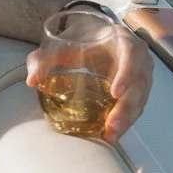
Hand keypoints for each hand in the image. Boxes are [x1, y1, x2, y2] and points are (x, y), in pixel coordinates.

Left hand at [26, 22, 153, 142]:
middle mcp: (138, 58)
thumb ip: (44, 58)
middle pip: (139, 84)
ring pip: (140, 99)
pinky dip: (126, 121)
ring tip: (110, 136)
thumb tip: (31, 80)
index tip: (115, 93)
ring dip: (127, 119)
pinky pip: (137, 106)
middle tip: (111, 126)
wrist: (97, 35)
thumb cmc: (82, 38)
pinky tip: (112, 134)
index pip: (131, 55)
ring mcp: (141, 75)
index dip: (126, 73)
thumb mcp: (62, 43)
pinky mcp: (138, 89)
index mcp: (123, 40)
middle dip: (126, 108)